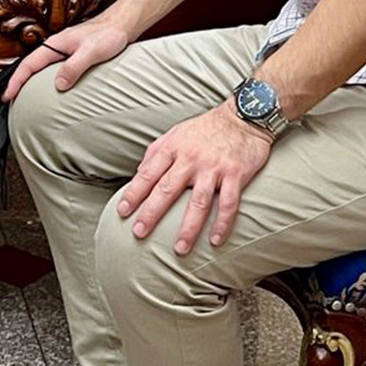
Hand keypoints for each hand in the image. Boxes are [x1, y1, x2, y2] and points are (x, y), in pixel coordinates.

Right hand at [3, 14, 132, 102]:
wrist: (123, 23)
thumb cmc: (109, 34)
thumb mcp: (91, 52)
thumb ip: (74, 67)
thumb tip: (58, 85)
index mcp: (55, 44)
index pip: (28, 64)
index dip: (16, 81)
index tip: (7, 96)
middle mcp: (57, 46)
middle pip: (31, 65)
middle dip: (18, 82)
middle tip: (11, 100)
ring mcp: (65, 50)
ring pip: (42, 67)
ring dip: (31, 81)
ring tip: (26, 97)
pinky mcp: (74, 54)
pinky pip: (54, 68)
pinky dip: (46, 79)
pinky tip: (52, 87)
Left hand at [113, 102, 271, 252]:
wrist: (243, 116)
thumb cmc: (206, 128)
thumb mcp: (176, 133)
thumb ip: (156, 151)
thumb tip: (139, 173)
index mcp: (173, 148)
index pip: (148, 173)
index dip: (133, 193)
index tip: (122, 211)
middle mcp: (190, 158)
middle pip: (167, 190)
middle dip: (151, 213)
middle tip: (139, 233)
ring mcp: (213, 167)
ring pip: (198, 202)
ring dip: (188, 227)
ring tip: (179, 249)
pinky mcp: (235, 174)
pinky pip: (228, 203)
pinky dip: (222, 223)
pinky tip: (215, 241)